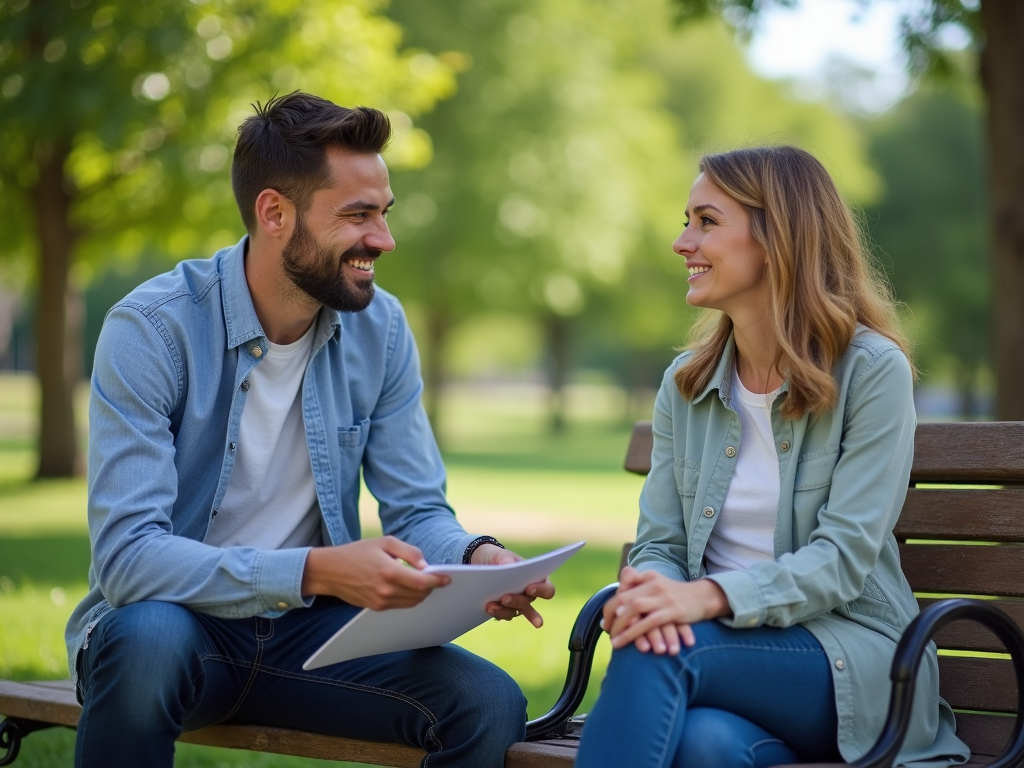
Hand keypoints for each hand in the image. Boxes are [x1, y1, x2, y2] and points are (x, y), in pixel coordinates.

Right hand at [301, 537, 449, 609]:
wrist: (331, 571)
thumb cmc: (358, 552)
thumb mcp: (384, 542)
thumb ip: (408, 551)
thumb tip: (425, 565)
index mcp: (389, 571)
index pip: (421, 582)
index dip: (437, 581)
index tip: (447, 578)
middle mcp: (385, 590)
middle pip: (419, 594)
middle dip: (431, 587)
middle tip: (438, 578)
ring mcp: (380, 602)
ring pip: (412, 602)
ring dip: (422, 594)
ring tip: (425, 582)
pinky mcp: (376, 608)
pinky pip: (400, 605)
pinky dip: (409, 598)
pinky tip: (411, 588)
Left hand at [473, 544, 555, 627]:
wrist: (480, 563)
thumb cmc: (496, 557)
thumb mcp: (499, 554)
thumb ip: (505, 558)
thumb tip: (510, 566)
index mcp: (534, 577)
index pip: (547, 589)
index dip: (541, 591)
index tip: (529, 589)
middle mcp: (528, 593)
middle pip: (529, 601)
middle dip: (517, 601)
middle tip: (505, 598)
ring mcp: (517, 602)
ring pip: (517, 611)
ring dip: (505, 610)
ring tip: (492, 606)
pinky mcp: (504, 608)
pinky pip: (505, 615)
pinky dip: (498, 613)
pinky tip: (490, 609)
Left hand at [602, 567, 729, 652]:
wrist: (705, 597)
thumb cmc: (676, 595)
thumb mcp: (657, 585)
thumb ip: (638, 589)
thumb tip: (617, 607)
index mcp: (647, 577)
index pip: (622, 590)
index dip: (610, 607)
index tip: (606, 623)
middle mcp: (653, 584)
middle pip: (624, 598)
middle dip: (612, 618)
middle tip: (607, 632)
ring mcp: (663, 597)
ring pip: (634, 609)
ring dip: (622, 627)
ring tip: (614, 643)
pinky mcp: (673, 611)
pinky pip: (650, 622)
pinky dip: (637, 632)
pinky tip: (631, 643)